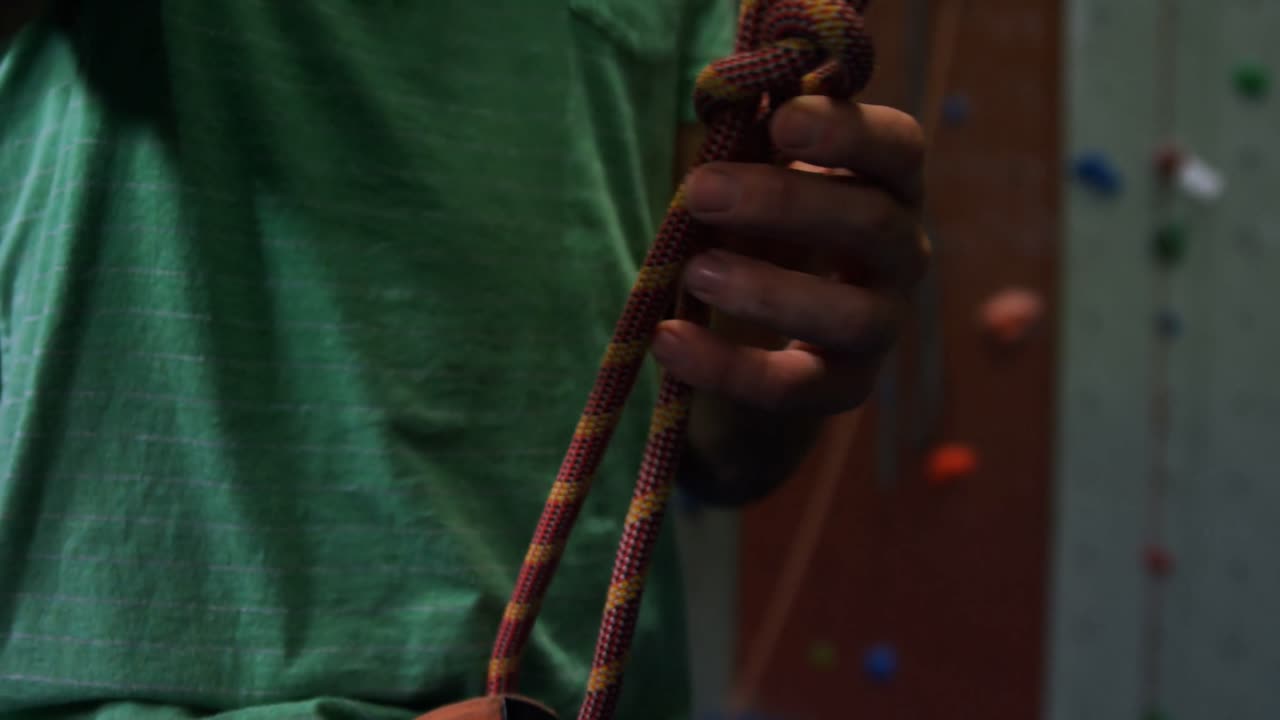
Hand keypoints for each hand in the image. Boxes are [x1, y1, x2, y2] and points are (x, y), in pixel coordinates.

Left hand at [652, 97, 928, 415]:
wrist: (758, 343)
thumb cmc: (760, 233)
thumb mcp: (755, 182)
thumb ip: (749, 146)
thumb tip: (723, 103)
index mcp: (886, 187)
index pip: (899, 150)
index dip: (848, 132)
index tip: (781, 122)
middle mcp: (901, 255)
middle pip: (874, 225)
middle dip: (785, 203)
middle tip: (702, 190)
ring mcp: (881, 326)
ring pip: (849, 316)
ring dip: (768, 290)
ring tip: (694, 272)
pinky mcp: (841, 388)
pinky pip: (794, 387)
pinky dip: (728, 367)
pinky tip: (668, 340)